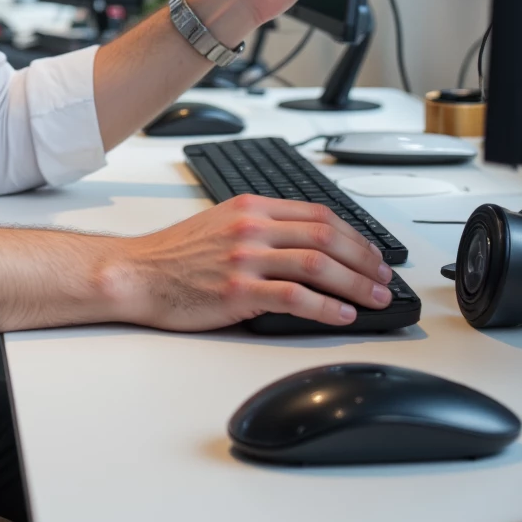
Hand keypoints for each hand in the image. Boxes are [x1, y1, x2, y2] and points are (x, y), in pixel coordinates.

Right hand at [114, 194, 392, 330]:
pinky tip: (342, 315)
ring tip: (374, 298)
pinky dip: (326, 307)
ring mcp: (246, 258)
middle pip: (326, 237)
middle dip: (364, 259)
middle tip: (384, 278)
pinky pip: (295, 297)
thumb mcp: (222, 222)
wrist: (137, 273)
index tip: (372, 253)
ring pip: (318, 265)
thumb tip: (309, 245)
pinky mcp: (238, 291)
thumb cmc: (175, 254)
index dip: (354, 235)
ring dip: (355, 284)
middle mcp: (252, 227)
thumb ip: (263, 226)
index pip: (318, 214)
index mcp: (251, 206)